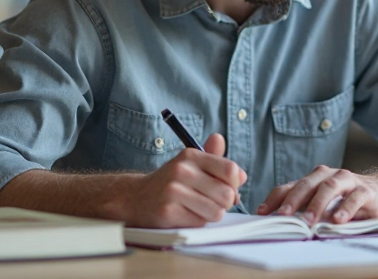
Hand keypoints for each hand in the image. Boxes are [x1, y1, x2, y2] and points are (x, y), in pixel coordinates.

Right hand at [124, 133, 246, 227]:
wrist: (135, 197)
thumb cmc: (171, 183)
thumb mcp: (191, 165)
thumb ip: (218, 164)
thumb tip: (241, 175)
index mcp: (191, 155)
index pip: (230, 170)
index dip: (234, 184)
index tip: (227, 189)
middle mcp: (182, 170)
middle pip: (227, 194)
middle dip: (224, 203)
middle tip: (211, 202)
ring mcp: (174, 191)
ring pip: (216, 212)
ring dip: (211, 215)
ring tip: (198, 209)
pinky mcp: (168, 211)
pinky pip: (200, 223)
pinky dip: (197, 223)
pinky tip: (185, 215)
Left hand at [256, 165, 377, 224]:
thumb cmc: (345, 199)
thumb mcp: (322, 203)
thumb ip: (303, 207)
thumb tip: (274, 219)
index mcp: (313, 178)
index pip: (289, 186)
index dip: (275, 198)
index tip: (262, 213)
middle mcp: (328, 175)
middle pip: (307, 184)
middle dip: (293, 200)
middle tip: (282, 215)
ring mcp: (348, 180)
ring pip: (330, 187)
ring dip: (317, 204)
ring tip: (309, 220)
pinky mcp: (365, 190)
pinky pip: (354, 198)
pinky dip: (345, 209)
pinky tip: (337, 220)